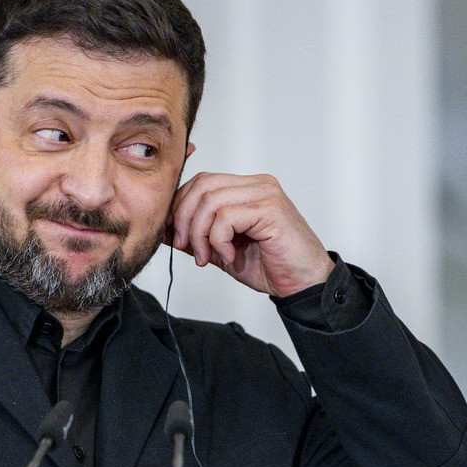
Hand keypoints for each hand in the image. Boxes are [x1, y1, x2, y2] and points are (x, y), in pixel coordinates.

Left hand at [167, 172, 334, 296]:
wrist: (303, 284)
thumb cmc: (270, 266)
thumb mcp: (221, 250)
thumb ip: (197, 236)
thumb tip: (163, 229)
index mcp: (246, 188)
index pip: (201, 182)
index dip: (180, 206)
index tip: (172, 234)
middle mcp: (257, 185)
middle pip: (202, 185)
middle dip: (183, 218)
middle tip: (185, 247)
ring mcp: (265, 194)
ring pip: (210, 201)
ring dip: (199, 234)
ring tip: (207, 257)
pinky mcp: (270, 209)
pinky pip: (226, 217)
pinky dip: (218, 240)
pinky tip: (230, 255)